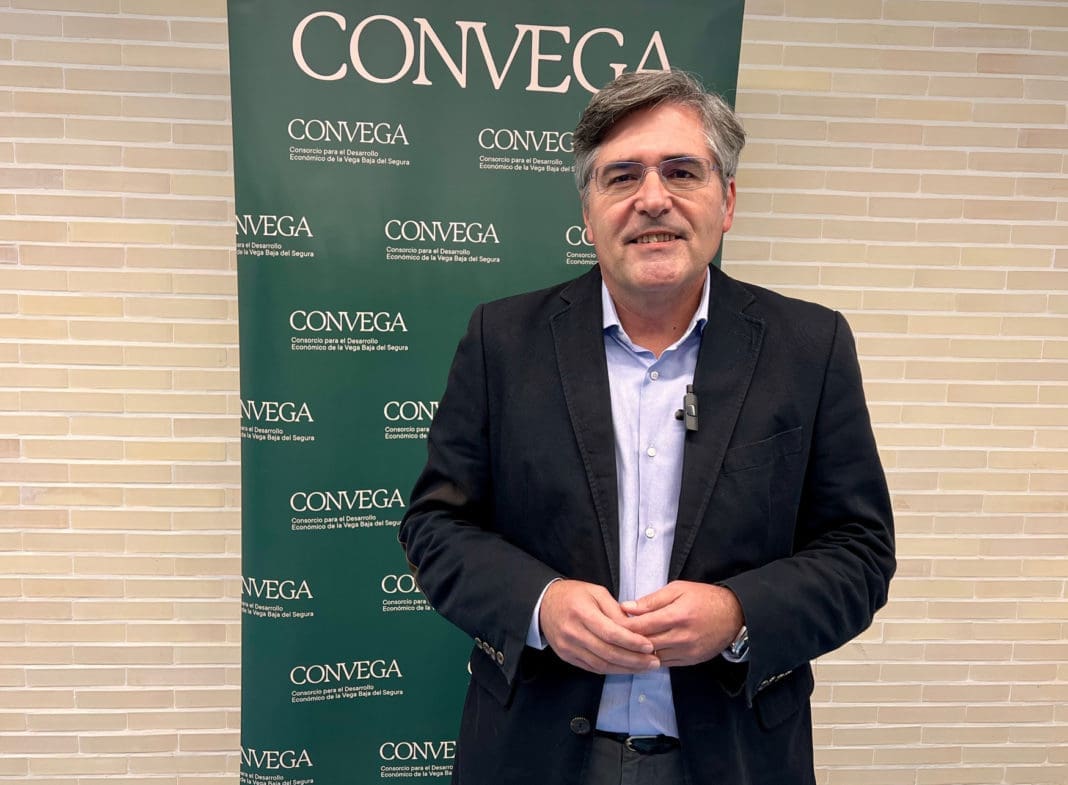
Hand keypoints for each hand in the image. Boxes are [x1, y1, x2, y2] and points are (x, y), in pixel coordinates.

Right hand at [540, 579, 660, 674]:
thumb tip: (635, 628)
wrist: (543, 604)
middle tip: (654, 661)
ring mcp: (568, 647)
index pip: (611, 633)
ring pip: (602, 664)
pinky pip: (593, 668)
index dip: (632, 642)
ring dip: (626, 668)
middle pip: (608, 652)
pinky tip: (626, 668)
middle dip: (634, 660)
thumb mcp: (596, 592)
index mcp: (581, 612)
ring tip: (645, 667)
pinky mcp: (567, 657)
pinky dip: (612, 670)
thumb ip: (616, 610)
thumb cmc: (572, 595)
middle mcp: (573, 633)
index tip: (650, 646)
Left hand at [620, 581, 743, 666]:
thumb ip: (651, 600)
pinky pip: (665, 663)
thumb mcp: (678, 589)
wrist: (734, 615)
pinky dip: (653, 658)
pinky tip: (643, 652)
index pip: (642, 625)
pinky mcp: (691, 661)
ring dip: (638, 652)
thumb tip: (627, 607)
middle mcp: (682, 637)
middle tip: (613, 636)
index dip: (623, 626)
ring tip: (625, 645)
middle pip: (645, 644)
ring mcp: (687, 651)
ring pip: (653, 657)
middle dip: (627, 641)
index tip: (611, 623)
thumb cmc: (704, 597)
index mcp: (677, 615)